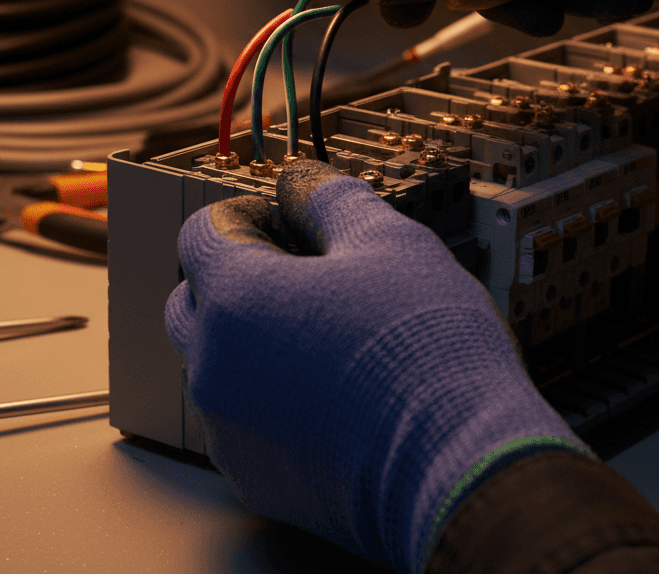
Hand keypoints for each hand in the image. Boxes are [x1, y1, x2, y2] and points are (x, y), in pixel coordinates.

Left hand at [165, 160, 588, 571]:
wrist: (463, 471)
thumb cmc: (427, 354)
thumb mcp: (388, 241)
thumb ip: (329, 198)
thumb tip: (300, 182)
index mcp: (235, 299)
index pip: (201, 233)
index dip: (243, 214)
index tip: (282, 219)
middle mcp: (213, 366)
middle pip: (194, 299)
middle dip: (234, 274)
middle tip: (297, 270)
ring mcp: (228, 427)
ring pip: (215, 361)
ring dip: (249, 337)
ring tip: (320, 332)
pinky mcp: (253, 476)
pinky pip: (239, 418)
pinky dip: (265, 394)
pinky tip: (326, 389)